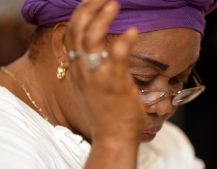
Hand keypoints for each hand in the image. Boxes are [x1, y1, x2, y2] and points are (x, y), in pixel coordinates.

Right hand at [65, 0, 145, 141]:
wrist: (113, 136)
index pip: (71, 34)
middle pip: (77, 30)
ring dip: (102, 17)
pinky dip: (125, 40)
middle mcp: (82, 70)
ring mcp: (96, 75)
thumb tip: (105, 52)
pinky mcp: (114, 81)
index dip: (80, 15)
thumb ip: (93, 69)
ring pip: (92, 38)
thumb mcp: (92, 88)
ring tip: (114, 4)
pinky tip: (134, 31)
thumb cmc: (107, 112)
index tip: (91, 3)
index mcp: (76, 70)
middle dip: (88, 8)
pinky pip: (117, 54)